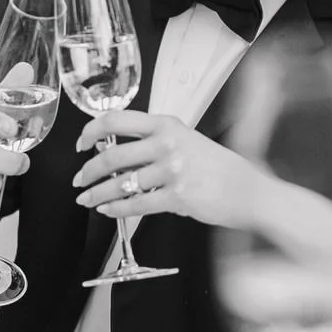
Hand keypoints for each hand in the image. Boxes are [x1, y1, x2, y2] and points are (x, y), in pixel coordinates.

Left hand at [73, 112, 262, 228]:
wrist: (251, 191)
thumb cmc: (221, 168)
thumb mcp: (189, 141)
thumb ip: (157, 142)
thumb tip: (121, 154)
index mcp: (168, 124)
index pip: (117, 120)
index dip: (91, 131)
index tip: (82, 143)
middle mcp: (167, 144)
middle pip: (112, 155)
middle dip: (88, 171)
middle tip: (80, 180)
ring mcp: (172, 171)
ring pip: (120, 183)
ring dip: (97, 194)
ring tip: (88, 200)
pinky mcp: (177, 197)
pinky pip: (136, 205)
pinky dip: (117, 210)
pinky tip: (108, 210)